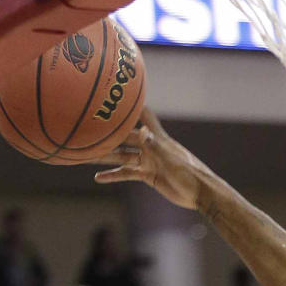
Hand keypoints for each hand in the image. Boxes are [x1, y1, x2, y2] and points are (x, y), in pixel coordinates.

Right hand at [94, 109, 210, 208]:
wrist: (200, 194)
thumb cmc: (190, 173)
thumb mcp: (171, 159)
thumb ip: (155, 146)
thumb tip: (141, 131)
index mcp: (158, 137)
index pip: (143, 115)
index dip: (131, 104)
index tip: (114, 91)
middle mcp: (150, 146)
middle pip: (125, 137)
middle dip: (107, 133)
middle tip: (86, 128)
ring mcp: (148, 160)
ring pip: (122, 156)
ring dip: (105, 156)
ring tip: (85, 154)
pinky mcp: (148, 175)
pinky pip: (128, 173)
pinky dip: (114, 175)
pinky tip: (98, 177)